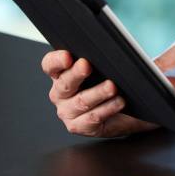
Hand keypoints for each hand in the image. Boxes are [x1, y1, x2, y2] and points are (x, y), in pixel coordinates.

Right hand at [41, 50, 157, 137]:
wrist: (124, 112)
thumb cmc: (108, 84)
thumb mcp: (102, 68)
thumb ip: (97, 58)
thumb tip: (107, 48)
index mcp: (60, 75)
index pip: (50, 65)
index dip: (57, 60)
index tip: (68, 56)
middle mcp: (60, 93)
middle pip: (64, 83)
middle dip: (76, 73)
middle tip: (87, 66)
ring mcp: (68, 112)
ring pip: (81, 101)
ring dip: (97, 93)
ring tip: (112, 87)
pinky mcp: (80, 126)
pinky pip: (92, 118)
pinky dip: (107, 109)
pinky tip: (118, 102)